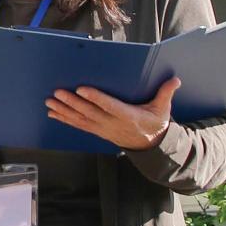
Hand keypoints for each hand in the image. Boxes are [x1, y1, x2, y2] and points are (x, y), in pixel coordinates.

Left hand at [46, 75, 181, 150]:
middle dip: (72, 103)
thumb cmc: (155, 123)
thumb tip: (176, 80)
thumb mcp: (164, 110)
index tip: (82, 89)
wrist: (150, 146)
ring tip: (50, 102)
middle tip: (58, 92)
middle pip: (90, 113)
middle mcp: (112, 124)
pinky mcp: (98, 132)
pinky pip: (79, 126)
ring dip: (64, 111)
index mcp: (128, 116)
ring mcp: (103, 129)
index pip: (109, 106)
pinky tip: (53, 113)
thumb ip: (166, 93)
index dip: (95, 98)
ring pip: (81, 120)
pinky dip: (65, 119)